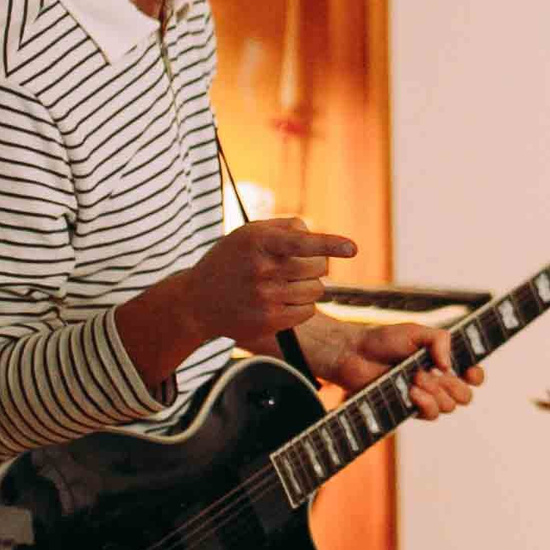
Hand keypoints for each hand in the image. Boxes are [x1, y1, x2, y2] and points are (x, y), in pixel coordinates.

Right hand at [183, 217, 356, 344]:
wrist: (197, 301)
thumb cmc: (230, 261)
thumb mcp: (248, 234)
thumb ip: (284, 228)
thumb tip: (316, 236)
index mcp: (258, 242)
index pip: (301, 242)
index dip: (330, 244)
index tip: (352, 248)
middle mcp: (262, 270)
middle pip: (318, 267)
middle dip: (316, 266)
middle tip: (296, 267)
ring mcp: (265, 298)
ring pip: (316, 290)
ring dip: (309, 286)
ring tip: (285, 285)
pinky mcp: (269, 321)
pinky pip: (308, 311)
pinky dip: (303, 306)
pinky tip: (282, 301)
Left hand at [334, 323, 483, 419]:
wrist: (354, 355)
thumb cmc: (383, 340)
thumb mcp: (415, 331)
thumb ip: (439, 340)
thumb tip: (449, 365)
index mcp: (443, 361)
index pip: (472, 375)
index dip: (476, 376)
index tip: (468, 370)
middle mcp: (437, 381)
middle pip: (465, 396)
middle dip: (454, 385)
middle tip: (432, 371)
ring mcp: (425, 397)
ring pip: (449, 406)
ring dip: (435, 391)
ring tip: (414, 377)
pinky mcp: (410, 409)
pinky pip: (430, 414)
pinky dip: (425, 403)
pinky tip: (411, 391)